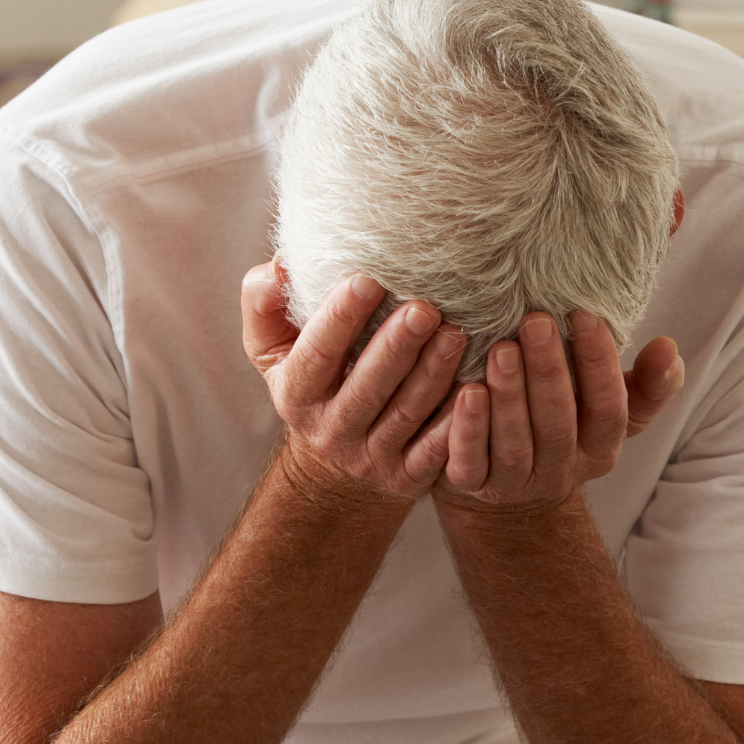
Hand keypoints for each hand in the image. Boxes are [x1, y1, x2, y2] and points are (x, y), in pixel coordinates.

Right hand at [241, 262, 462, 503]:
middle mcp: (331, 431)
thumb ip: (264, 304)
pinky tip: (478, 387)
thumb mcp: (273, 349)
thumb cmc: (312, 381)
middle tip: (425, 308)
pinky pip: (436, 451)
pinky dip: (458, 421)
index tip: (367, 278)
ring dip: (433, 375)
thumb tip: (280, 266)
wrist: (334, 465)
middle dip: (397, 346)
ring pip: (406, 414)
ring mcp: (371, 458)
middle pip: (367, 386)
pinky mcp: (407, 477)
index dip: (340, 318)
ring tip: (457, 334)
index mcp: (296, 394)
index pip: (317, 354)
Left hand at [435, 309, 683, 514]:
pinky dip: (469, 428)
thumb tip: (670, 348)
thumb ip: (647, 381)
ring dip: (510, 396)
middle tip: (535, 321)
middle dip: (548, 372)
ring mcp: (516, 484)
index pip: (609, 409)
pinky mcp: (473, 486)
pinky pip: (471, 463)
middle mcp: (562, 471)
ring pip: (515, 444)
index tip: (585, 315)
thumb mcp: (610, 405)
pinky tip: (466, 391)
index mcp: (600, 448)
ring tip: (501, 349)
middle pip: (559, 424)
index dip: (599, 365)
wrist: (505, 482)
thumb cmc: (564, 420)